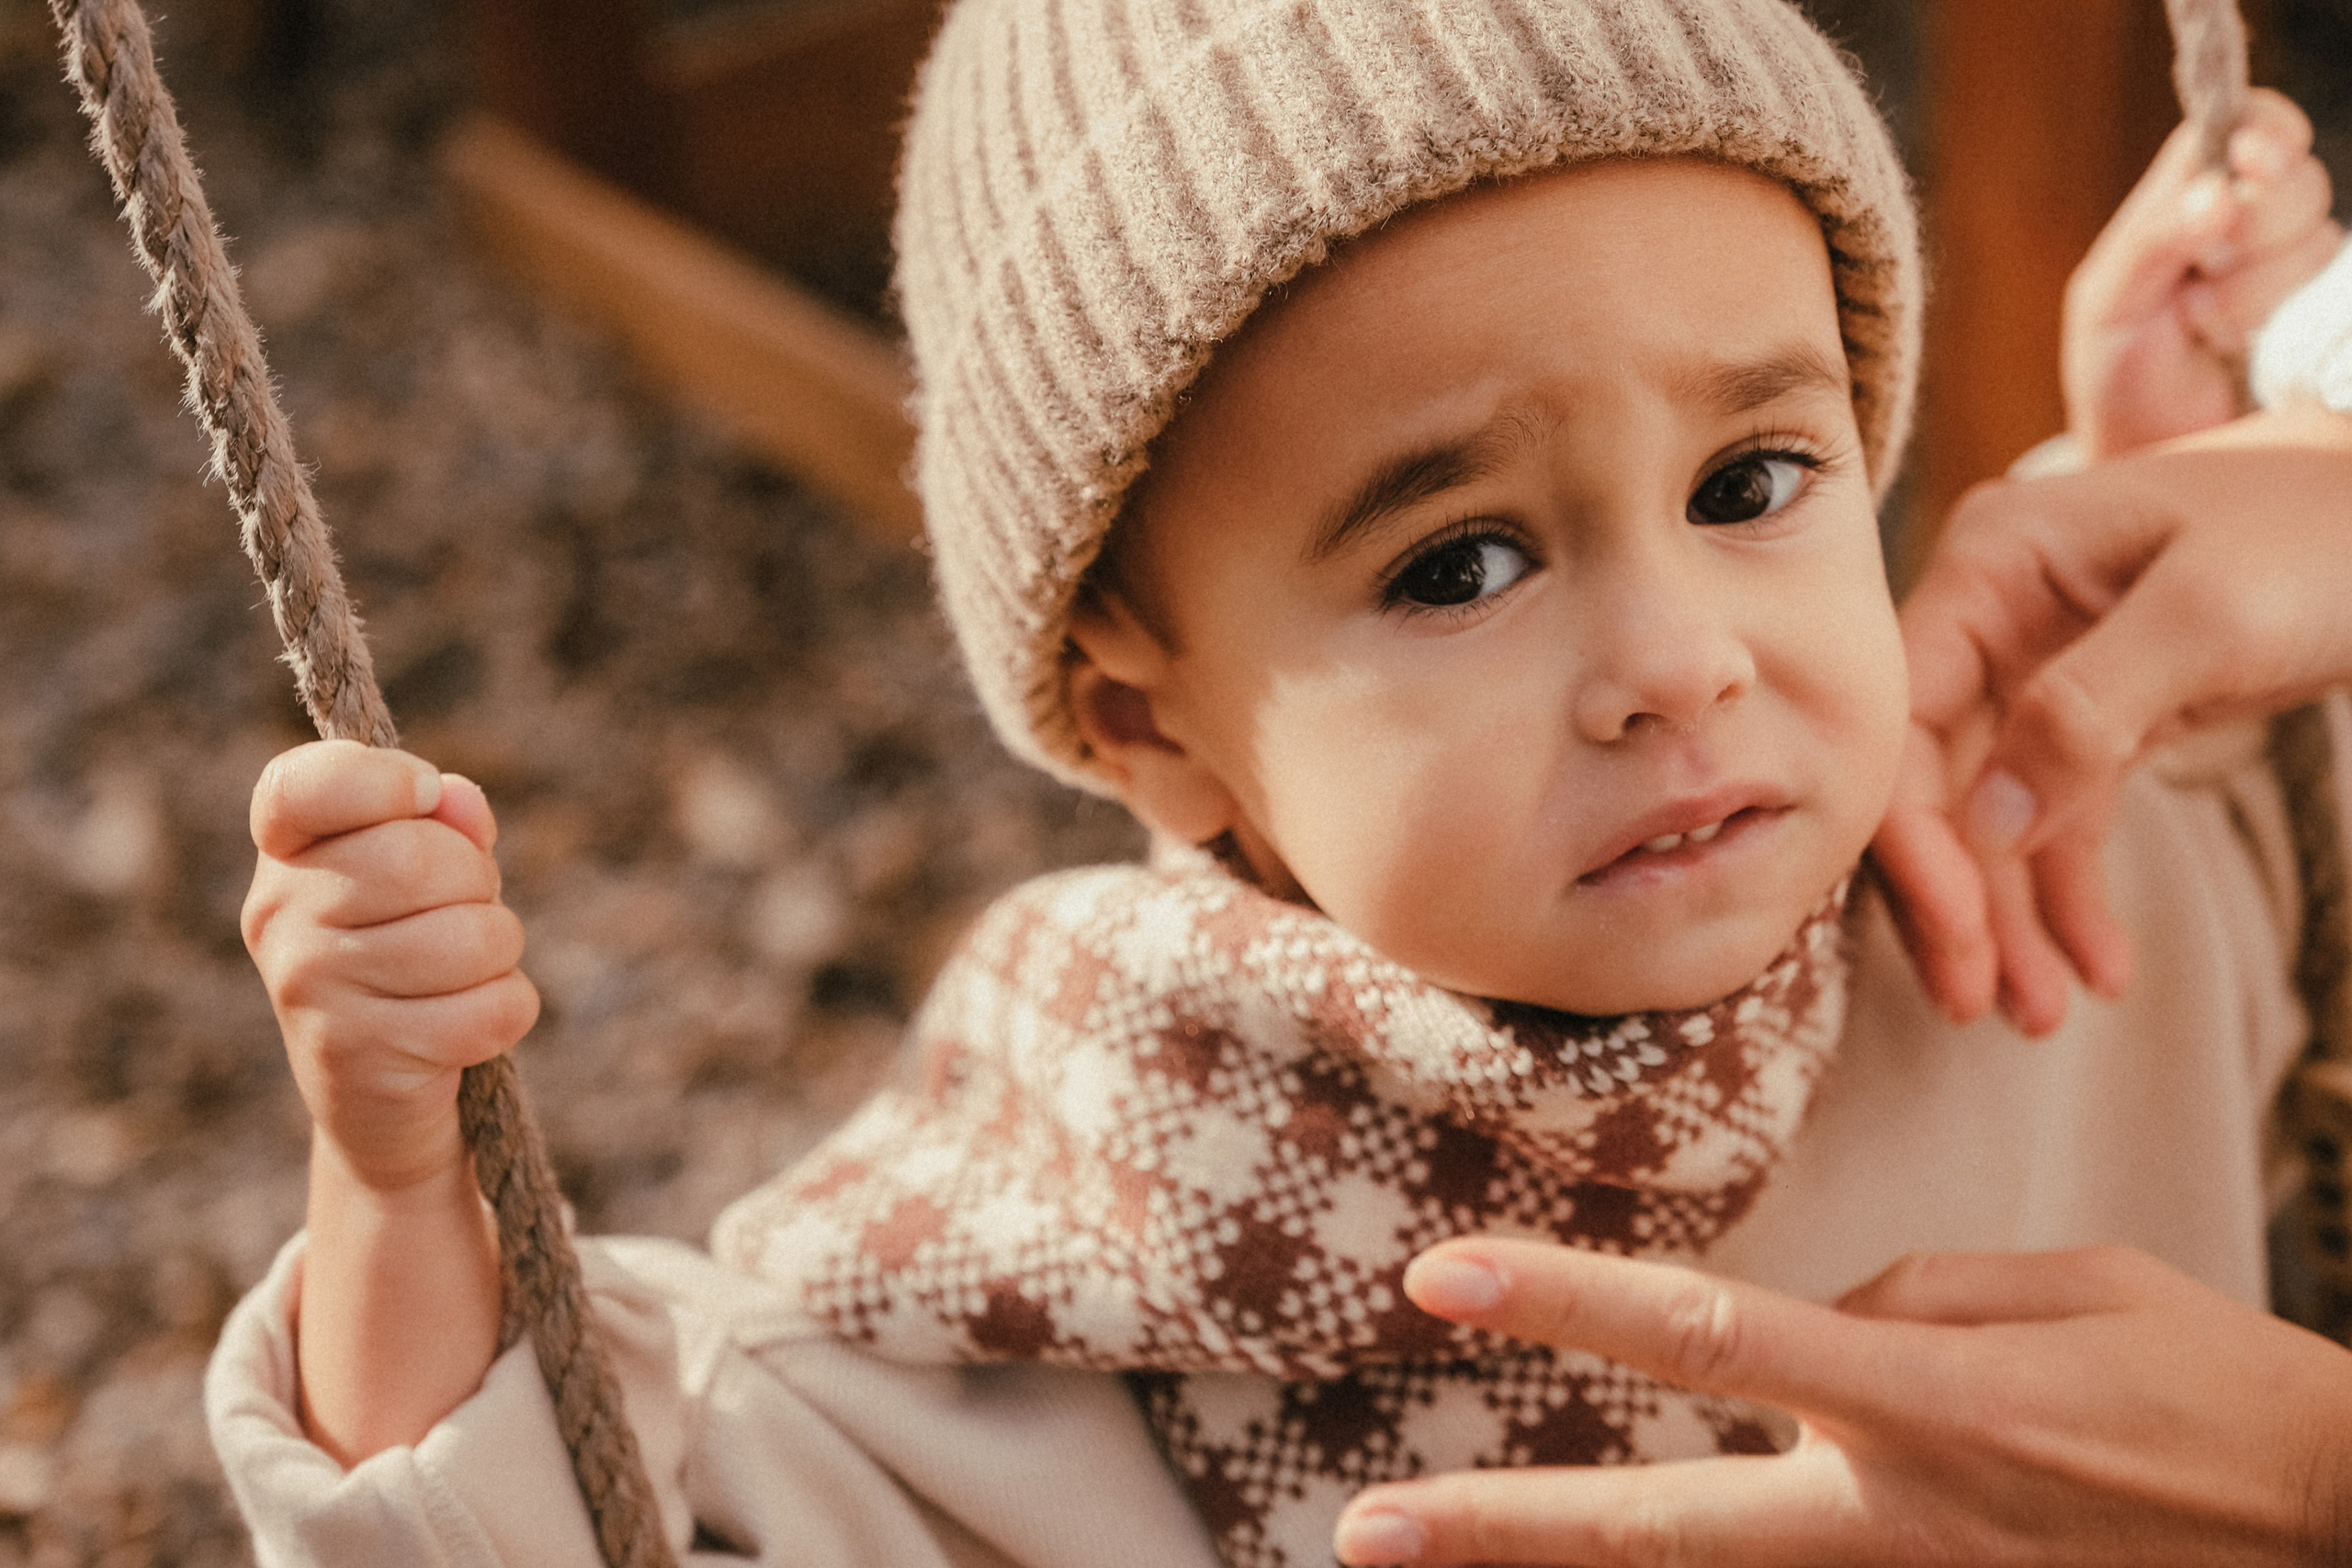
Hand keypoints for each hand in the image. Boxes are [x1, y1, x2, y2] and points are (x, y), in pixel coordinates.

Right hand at [242, 737, 538, 1190]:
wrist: (379, 1097)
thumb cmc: (413, 953)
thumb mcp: (430, 876)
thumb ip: (447, 823)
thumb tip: (459, 800)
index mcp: (288, 851)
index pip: (304, 786)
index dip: (384, 778)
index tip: (425, 793)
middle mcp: (278, 915)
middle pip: (417, 859)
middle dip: (476, 882)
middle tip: (462, 912)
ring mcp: (308, 989)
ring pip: (470, 938)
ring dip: (499, 952)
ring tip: (463, 973)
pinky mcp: (355, 1057)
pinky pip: (490, 1011)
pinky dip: (506, 1012)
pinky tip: (465, 1025)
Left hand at [1331, 1238, 2351, 1566]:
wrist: (2338, 1528)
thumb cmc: (2210, 1385)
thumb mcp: (2071, 1287)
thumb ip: (1908, 1300)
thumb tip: (1808, 1334)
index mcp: (1927, 1402)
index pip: (1705, 1339)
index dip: (1564, 1303)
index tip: (1442, 1277)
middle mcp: (1899, 1516)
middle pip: (1661, 1532)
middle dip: (1504, 1533)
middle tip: (1364, 1533)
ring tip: (1440, 1562)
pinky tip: (1618, 1562)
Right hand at [1874, 405, 2351, 1031]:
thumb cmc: (2331, 526)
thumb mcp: (2212, 611)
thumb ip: (2088, 709)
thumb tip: (1988, 825)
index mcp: (1995, 560)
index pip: (1906, 711)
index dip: (1912, 829)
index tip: (1954, 931)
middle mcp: (1998, 614)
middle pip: (1936, 777)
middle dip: (1956, 897)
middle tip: (1979, 1003)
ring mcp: (2044, 667)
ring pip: (1993, 816)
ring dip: (2010, 919)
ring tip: (2039, 1014)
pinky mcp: (2102, 717)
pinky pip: (2061, 821)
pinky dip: (2071, 897)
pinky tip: (2098, 967)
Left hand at [2066, 88, 2337, 459]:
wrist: (2153, 458)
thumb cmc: (2118, 372)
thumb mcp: (2107, 306)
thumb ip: (2152, 241)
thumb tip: (2218, 190)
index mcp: (2194, 199)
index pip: (2251, 125)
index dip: (2266, 131)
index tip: (2253, 159)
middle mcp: (2256, 224)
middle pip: (2296, 180)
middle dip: (2254, 229)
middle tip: (2200, 287)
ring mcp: (2300, 270)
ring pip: (2320, 241)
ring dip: (2261, 294)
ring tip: (2210, 333)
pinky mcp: (2331, 316)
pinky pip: (2343, 294)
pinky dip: (2296, 326)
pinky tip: (2253, 354)